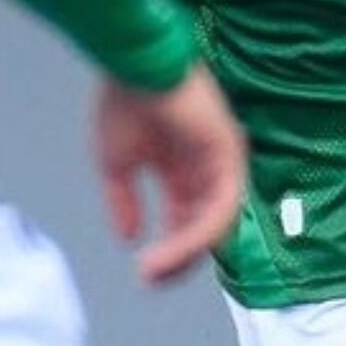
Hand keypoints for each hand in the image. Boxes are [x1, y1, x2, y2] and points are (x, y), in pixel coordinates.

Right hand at [94, 64, 249, 282]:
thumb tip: (127, 236)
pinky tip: (172, 247)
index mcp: (183, 170)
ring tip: (157, 270)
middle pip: (204, 230)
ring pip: (214, 225)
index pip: (185, 223)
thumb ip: (123, 201)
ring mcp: (222, 163)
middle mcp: (207, 170)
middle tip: (152, 279)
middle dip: (179, 260)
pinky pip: (220, 208)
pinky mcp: (229, 156)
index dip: (169, 252)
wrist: (133, 66)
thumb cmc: (125, 101)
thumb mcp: (116, 164)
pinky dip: (198, 233)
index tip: (145, 274)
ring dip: (185, 253)